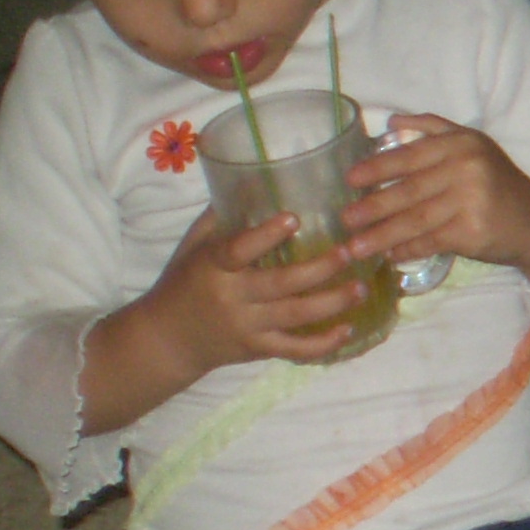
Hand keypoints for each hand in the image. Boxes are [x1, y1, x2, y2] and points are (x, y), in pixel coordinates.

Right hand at [154, 206, 364, 368]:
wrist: (168, 339)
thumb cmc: (183, 283)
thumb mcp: (193, 246)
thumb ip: (221, 219)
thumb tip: (252, 179)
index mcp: (212, 266)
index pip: (237, 249)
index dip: (265, 235)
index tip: (293, 218)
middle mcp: (231, 297)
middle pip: (281, 283)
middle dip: (319, 269)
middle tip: (349, 252)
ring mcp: (247, 326)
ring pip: (296, 315)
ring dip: (333, 302)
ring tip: (361, 287)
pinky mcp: (259, 349)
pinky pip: (296, 350)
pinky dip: (324, 344)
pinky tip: (348, 329)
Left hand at [341, 113, 529, 273]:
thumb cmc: (498, 184)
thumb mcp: (473, 145)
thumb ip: (433, 128)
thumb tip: (391, 122)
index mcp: (460, 144)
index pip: (410, 156)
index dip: (377, 168)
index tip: (350, 180)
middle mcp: (467, 169)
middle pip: (409, 191)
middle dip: (373, 207)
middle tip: (345, 219)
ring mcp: (471, 202)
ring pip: (416, 219)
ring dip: (382, 235)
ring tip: (355, 247)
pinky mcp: (473, 231)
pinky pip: (431, 241)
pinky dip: (407, 250)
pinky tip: (389, 255)